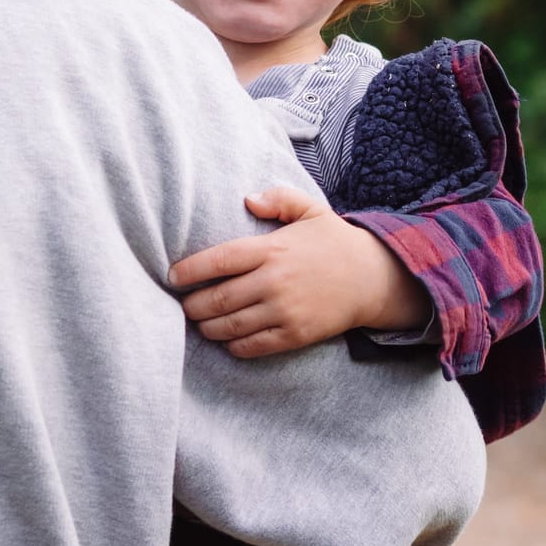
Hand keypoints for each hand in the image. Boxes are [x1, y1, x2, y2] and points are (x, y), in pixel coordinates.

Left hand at [168, 187, 432, 357]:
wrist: (373, 279)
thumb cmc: (334, 242)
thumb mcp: (310, 209)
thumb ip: (279, 198)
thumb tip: (247, 199)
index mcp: (273, 249)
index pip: (219, 260)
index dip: (189, 271)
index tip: (172, 277)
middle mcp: (275, 281)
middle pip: (218, 299)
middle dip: (192, 305)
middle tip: (183, 305)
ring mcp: (285, 311)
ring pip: (230, 326)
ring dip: (208, 327)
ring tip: (201, 323)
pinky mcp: (295, 334)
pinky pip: (253, 346)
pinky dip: (233, 346)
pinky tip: (227, 340)